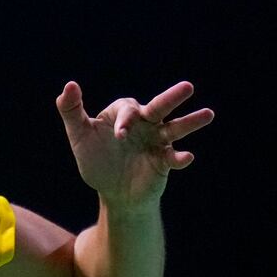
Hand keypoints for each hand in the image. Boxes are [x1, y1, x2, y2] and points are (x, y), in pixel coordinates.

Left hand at [56, 81, 214, 210]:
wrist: (112, 191)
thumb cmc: (96, 159)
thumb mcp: (79, 135)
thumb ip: (71, 110)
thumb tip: (69, 85)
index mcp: (125, 115)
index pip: (129, 109)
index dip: (125, 120)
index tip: (120, 135)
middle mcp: (146, 124)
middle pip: (159, 107)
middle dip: (172, 98)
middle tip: (188, 87)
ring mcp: (158, 142)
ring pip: (175, 129)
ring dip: (190, 122)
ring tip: (208, 114)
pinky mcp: (164, 162)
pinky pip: (174, 158)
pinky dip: (180, 158)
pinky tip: (187, 157)